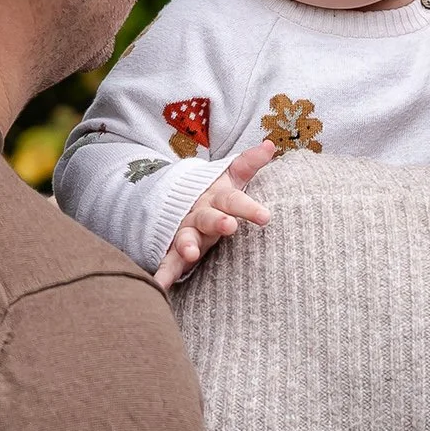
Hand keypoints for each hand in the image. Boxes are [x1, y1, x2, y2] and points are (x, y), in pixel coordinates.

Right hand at [154, 141, 275, 287]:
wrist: (175, 201)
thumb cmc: (214, 193)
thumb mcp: (230, 177)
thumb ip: (249, 163)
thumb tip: (270, 144)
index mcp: (216, 197)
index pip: (234, 200)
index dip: (249, 207)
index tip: (266, 217)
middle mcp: (199, 213)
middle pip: (207, 217)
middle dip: (217, 222)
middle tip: (229, 226)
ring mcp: (184, 231)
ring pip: (184, 237)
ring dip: (186, 245)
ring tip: (191, 255)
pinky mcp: (173, 249)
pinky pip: (168, 262)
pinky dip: (163, 274)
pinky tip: (160, 286)